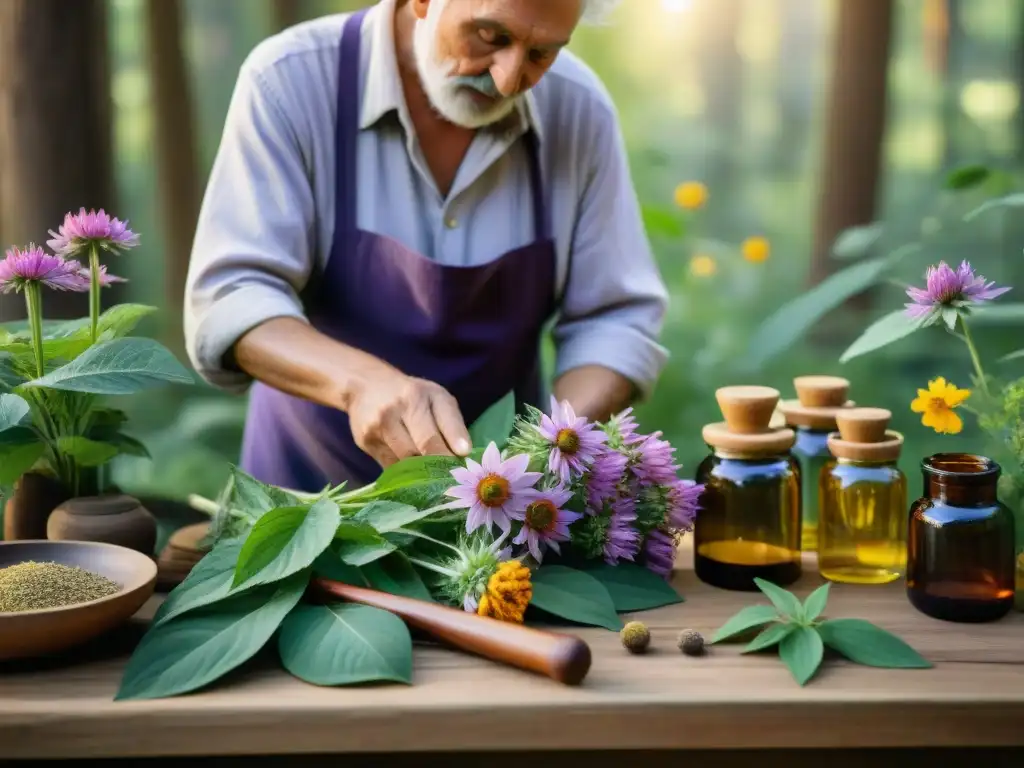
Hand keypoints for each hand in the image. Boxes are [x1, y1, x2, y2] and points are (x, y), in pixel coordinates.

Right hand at [347, 372, 472, 467]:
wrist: (365, 385)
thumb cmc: (411, 393)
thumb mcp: (436, 398)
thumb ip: (452, 424)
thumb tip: (464, 452)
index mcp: (414, 398)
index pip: (432, 437)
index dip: (447, 456)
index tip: (460, 466)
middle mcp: (392, 412)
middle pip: (418, 452)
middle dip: (437, 467)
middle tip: (450, 477)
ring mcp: (376, 429)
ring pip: (404, 463)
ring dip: (421, 473)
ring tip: (434, 477)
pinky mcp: (366, 443)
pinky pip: (390, 466)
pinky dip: (404, 473)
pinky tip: (413, 472)